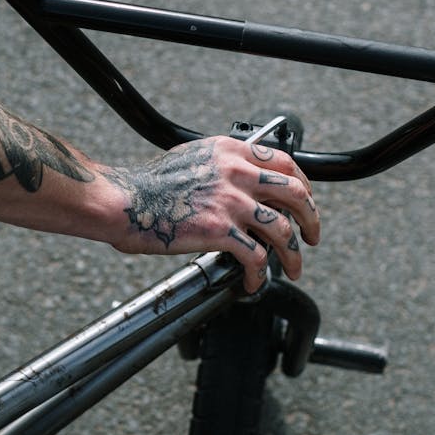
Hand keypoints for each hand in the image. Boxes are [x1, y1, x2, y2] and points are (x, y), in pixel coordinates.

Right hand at [104, 135, 319, 292]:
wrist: (123, 201)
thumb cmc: (148, 185)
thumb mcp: (192, 158)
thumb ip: (221, 165)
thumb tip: (240, 181)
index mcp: (231, 152)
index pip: (286, 164)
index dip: (304, 187)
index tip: (306, 203)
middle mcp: (236, 172)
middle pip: (296, 195)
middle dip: (312, 220)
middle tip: (311, 237)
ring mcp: (230, 201)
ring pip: (282, 230)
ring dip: (294, 254)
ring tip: (293, 268)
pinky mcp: (220, 230)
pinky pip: (255, 257)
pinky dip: (258, 275)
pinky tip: (251, 283)